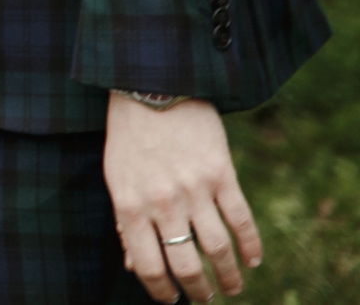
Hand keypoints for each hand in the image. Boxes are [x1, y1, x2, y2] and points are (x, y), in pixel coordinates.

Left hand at [106, 95, 259, 301]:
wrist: (152, 87)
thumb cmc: (129, 136)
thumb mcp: (116, 178)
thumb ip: (126, 222)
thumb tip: (134, 265)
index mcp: (131, 206)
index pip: (148, 266)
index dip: (161, 291)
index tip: (171, 300)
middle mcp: (163, 203)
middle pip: (187, 265)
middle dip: (198, 291)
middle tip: (206, 300)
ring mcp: (195, 189)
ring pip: (219, 250)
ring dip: (229, 277)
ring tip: (232, 288)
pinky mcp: (222, 174)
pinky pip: (242, 221)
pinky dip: (251, 246)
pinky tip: (253, 261)